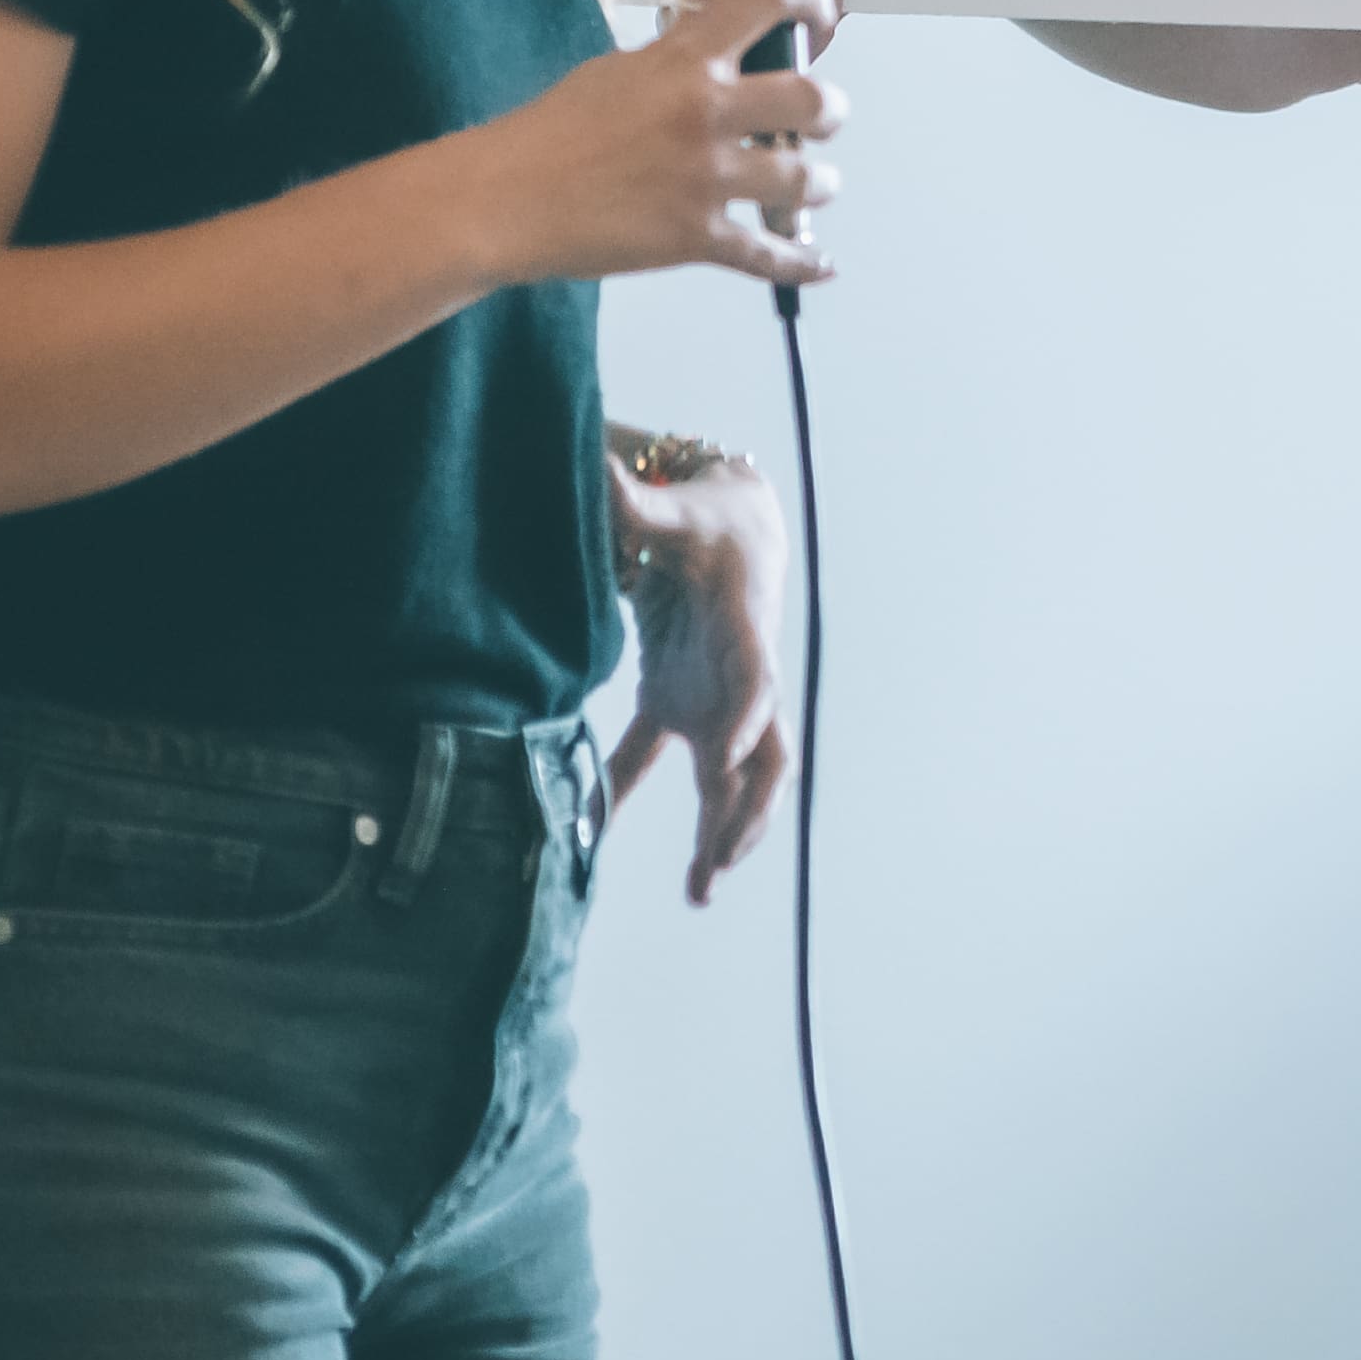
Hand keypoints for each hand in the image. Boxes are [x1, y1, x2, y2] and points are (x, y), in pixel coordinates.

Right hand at [486, 0, 841, 288]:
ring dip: (820, 184)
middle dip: (829, 111)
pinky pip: (770, 257)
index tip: (820, 13)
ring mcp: (706, 178)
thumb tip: (716, 43)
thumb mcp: (617, 70)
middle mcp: (706, 112)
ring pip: (805, 180)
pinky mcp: (696, 238)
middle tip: (824, 118)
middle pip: (811, 99)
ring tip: (816, 185)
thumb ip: (676, 57)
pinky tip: (821, 262)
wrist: (504, 201)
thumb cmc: (548, 133)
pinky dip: (802, 264)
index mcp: (684, 59)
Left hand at [604, 456, 793, 902]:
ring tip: (699, 893)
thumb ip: (637, 502)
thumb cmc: (708, 519)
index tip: (723, 760)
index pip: (755, 683)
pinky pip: (665, 764)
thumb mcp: (676, 510)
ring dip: (719, 833)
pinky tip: (596, 841)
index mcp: (745, 630)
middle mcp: (741, 679)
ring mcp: (717, 699)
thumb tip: (600, 466)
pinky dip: (629, 794)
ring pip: (733, 781)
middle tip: (719, 862)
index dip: (743, 720)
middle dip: (748, 811)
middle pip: (764, 756)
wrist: (735, 531)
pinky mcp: (684, 705)